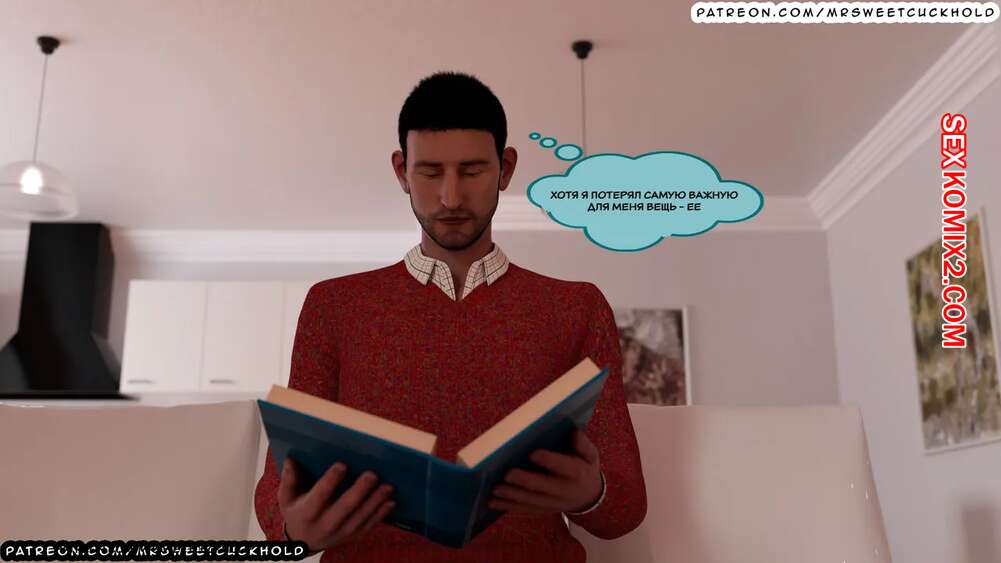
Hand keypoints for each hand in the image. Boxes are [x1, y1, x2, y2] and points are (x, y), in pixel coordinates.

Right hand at [278, 458, 395, 552]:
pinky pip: (368, 525)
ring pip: (360, 517)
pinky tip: (390, 502)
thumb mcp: (286, 498)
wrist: (303, 542)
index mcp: (307, 512)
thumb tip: (290, 459)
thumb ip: (289, 479)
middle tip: (372, 474)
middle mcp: (324, 524)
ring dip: (375, 501)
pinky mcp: (352, 536)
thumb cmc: (296, 513)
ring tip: (388, 486)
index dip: (330, 480)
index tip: (342, 464)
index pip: (319, 495)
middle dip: (359, 491)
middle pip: (344, 507)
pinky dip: (381, 514)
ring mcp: (340, 532)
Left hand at [488, 428, 601, 513]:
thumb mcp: (591, 455)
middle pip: (542, 486)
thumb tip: (573, 432)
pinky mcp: (542, 510)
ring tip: (494, 489)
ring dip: (511, 496)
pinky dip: (507, 507)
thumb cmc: (585, 468)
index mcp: (576, 473)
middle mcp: (563, 490)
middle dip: (524, 481)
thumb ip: (582, 444)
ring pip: (529, 501)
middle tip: (507, 474)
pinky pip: (524, 510)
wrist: (589, 497)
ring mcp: (551, 503)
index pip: (563, 466)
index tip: (533, 453)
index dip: (549, 460)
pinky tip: (492, 503)